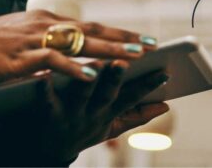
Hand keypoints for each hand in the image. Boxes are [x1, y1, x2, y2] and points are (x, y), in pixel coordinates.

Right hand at [0, 9, 156, 83]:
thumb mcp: (26, 36)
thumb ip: (51, 39)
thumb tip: (76, 46)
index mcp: (50, 20)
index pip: (92, 25)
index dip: (119, 32)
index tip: (144, 38)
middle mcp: (47, 25)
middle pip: (93, 31)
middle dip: (124, 39)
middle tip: (151, 46)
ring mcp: (35, 39)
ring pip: (80, 43)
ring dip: (108, 50)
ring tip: (132, 57)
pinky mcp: (22, 57)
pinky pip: (54, 61)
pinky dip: (75, 67)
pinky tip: (92, 75)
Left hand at [0, 60, 170, 163]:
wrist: (49, 150)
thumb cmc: (84, 130)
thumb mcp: (112, 127)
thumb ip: (137, 116)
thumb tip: (166, 105)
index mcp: (109, 113)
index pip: (132, 98)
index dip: (148, 88)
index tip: (164, 73)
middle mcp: (92, 114)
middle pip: (106, 96)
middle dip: (116, 80)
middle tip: (124, 63)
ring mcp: (71, 115)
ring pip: (80, 96)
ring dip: (88, 80)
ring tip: (94, 63)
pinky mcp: (48, 114)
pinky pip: (46, 102)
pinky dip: (45, 90)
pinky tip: (44, 76)